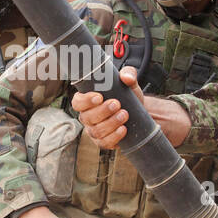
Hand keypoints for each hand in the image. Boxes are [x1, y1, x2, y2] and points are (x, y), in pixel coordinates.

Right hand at [71, 66, 190, 148]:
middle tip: (117, 104)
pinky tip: (123, 129)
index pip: (77, 102)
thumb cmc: (127, 97)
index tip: (99, 97)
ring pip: (96, 131)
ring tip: (124, 115)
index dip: (85, 100)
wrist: (139, 115)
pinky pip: (104, 143)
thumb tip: (126, 77)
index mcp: (87, 101)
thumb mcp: (129, 84)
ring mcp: (94, 131)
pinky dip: (114, 137)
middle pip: (87, 117)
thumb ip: (129, 74)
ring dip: (110, 123)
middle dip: (102, 111)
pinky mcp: (103, 141)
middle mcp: (87, 117)